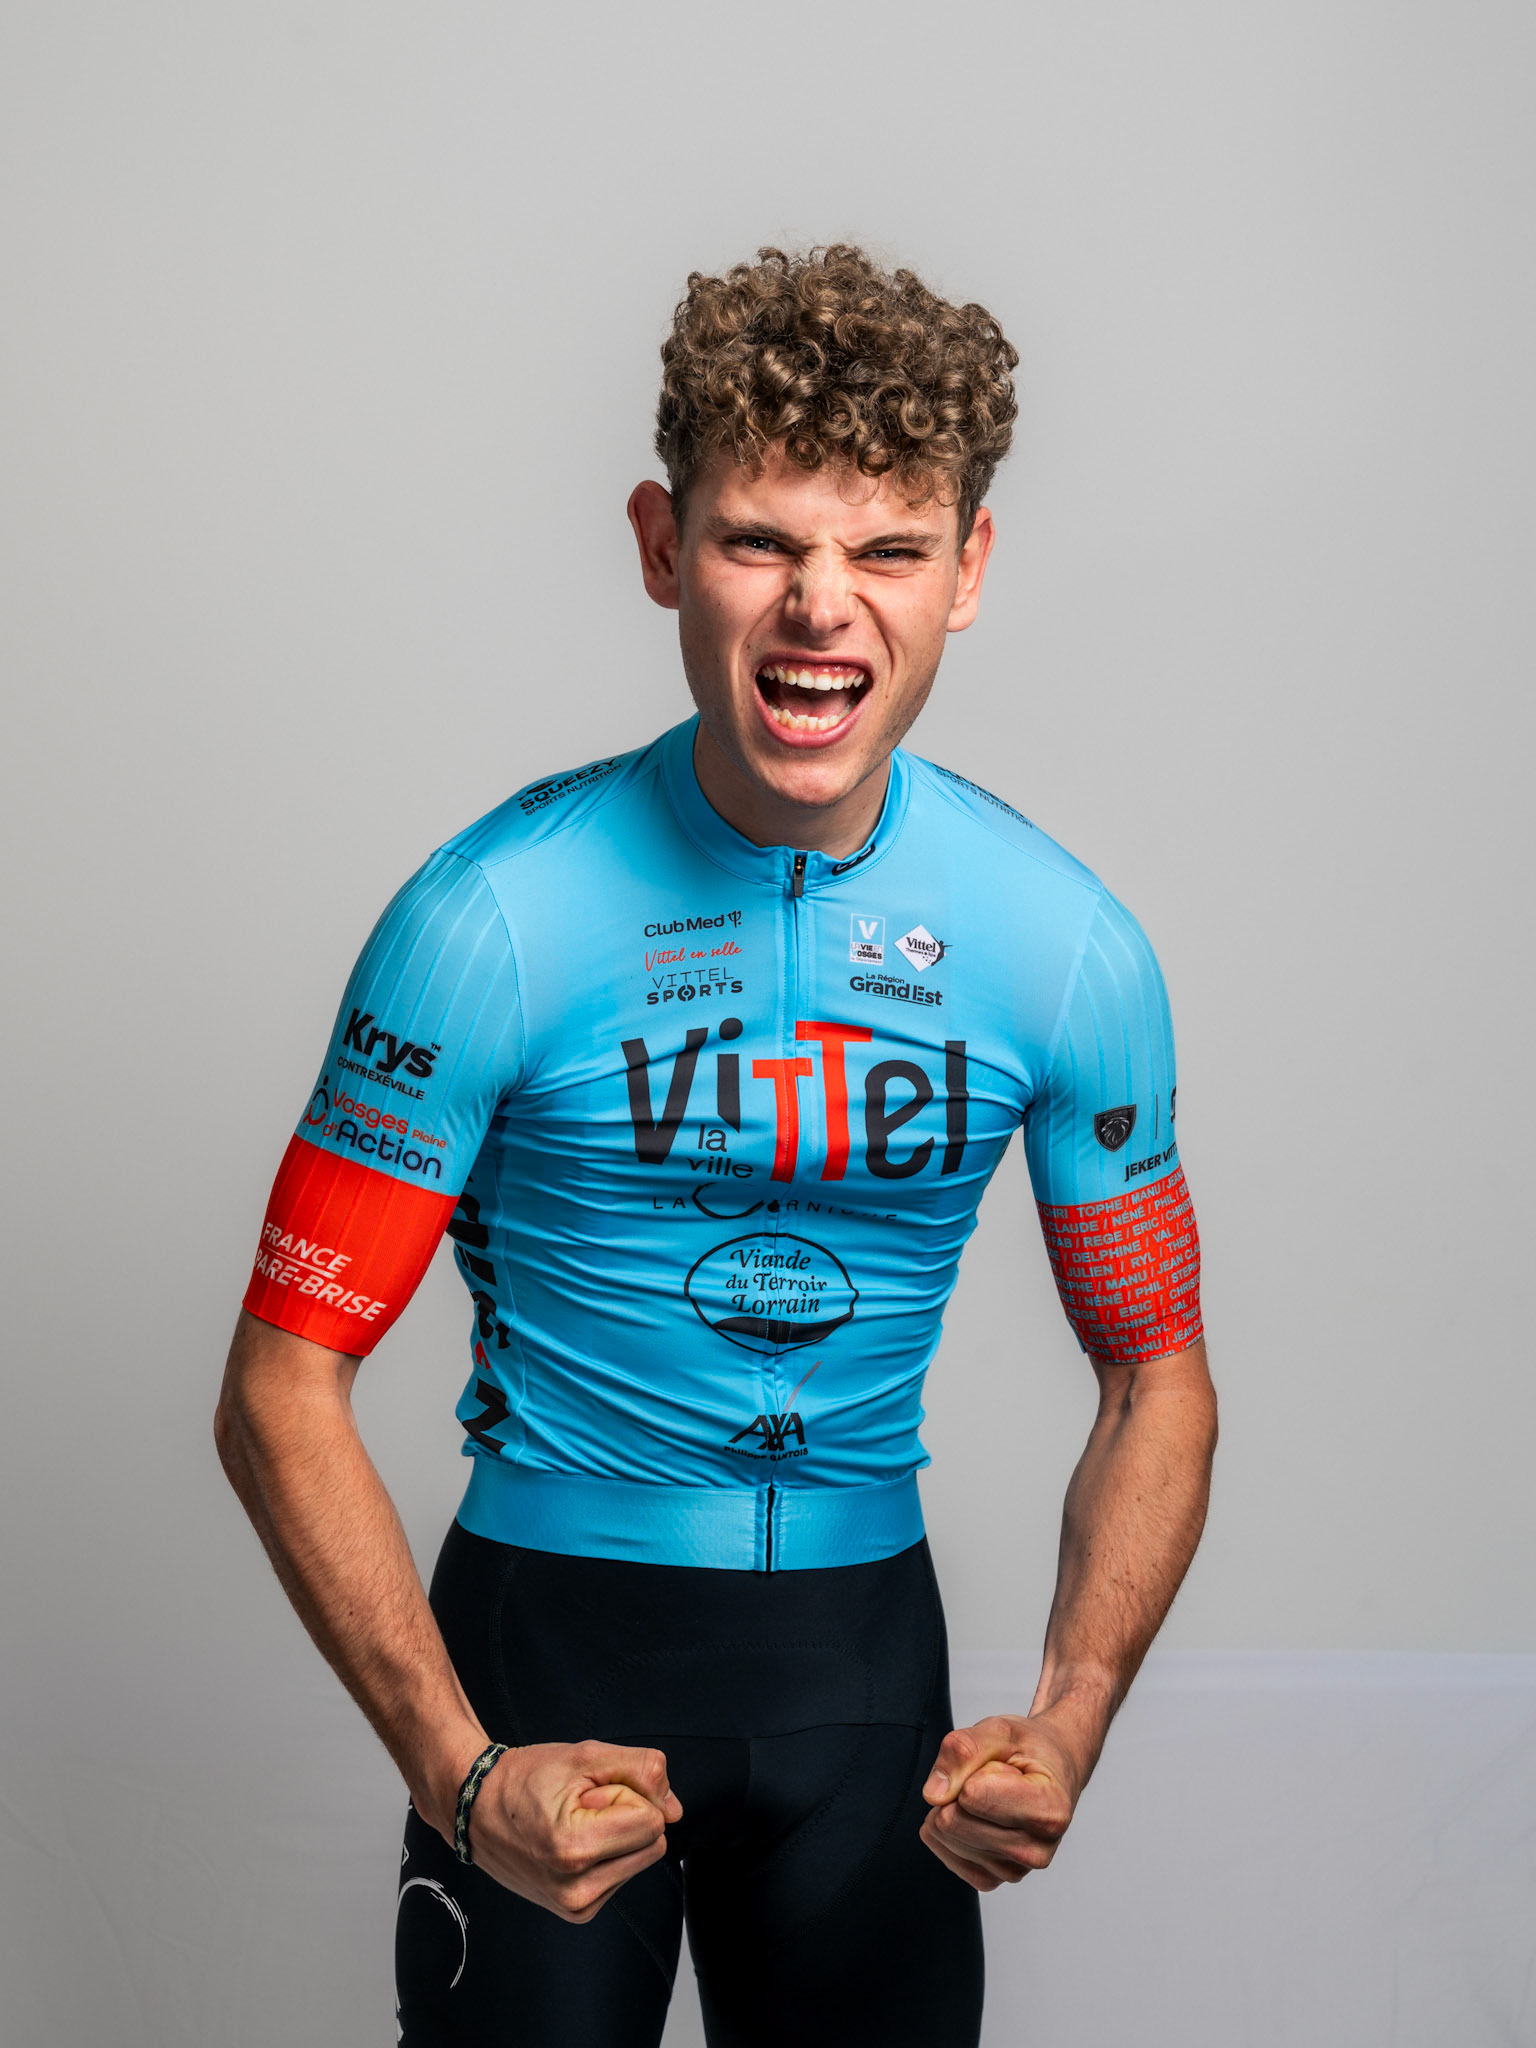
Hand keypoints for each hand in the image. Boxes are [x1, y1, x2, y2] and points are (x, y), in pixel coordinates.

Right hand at [462, 1740, 682, 1921]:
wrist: (477, 1809)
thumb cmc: (525, 1779)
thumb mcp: (585, 1756)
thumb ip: (642, 1771)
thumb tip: (675, 1810)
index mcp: (575, 1850)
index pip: (653, 1821)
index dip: (627, 1794)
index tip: (590, 1793)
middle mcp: (576, 1890)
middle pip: (652, 1843)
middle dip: (626, 1815)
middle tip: (581, 1806)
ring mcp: (576, 1907)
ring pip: (640, 1859)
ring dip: (616, 1835)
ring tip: (573, 1823)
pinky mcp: (576, 1913)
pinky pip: (622, 1875)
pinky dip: (606, 1853)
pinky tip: (572, 1842)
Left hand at [919, 1712, 1085, 1890]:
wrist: (1050, 1773)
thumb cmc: (1029, 1751)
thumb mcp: (1000, 1729)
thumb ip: (964, 1750)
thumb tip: (933, 1794)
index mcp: (1049, 1810)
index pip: (972, 1795)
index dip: (974, 1769)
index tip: (1002, 1766)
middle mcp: (1036, 1851)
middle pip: (953, 1820)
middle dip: (959, 1789)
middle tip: (992, 1779)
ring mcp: (1014, 1871)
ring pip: (945, 1835)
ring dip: (956, 1806)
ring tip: (990, 1795)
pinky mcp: (992, 1879)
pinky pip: (944, 1851)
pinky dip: (949, 1828)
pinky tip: (977, 1816)